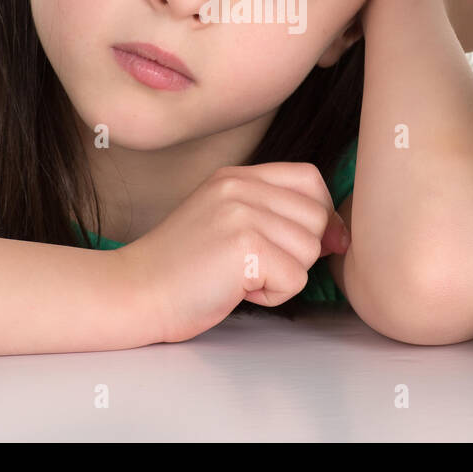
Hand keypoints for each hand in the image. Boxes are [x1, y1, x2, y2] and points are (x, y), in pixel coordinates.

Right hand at [114, 163, 349, 343]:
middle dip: (299, 252)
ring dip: (285, 275)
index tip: (304, 244)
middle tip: (256, 266)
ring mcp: (241, 213)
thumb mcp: (225, 221)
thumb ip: (273, 215)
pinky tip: (237, 289)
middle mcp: (239, 186)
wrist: (133, 292)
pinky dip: (273, 296)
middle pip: (317, 216)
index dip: (319, 214)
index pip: (310, 179)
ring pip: (310, 249)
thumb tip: (339, 234)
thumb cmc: (181, 269)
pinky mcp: (245, 247)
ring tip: (242, 276)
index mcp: (236, 175)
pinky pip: (295, 278)